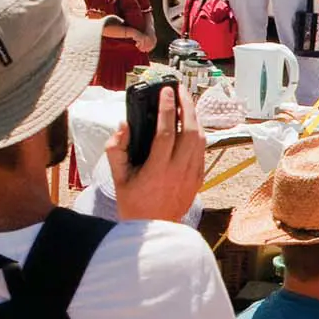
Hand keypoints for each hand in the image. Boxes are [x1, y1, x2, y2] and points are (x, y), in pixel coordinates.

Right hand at [109, 84, 204, 221]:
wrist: (153, 228)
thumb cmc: (133, 202)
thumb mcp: (117, 177)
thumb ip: (116, 149)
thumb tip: (124, 125)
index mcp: (157, 170)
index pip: (167, 132)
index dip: (167, 108)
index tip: (166, 91)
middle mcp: (179, 171)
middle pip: (190, 131)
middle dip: (187, 105)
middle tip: (180, 89)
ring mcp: (192, 175)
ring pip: (201, 139)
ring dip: (194, 117)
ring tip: (185, 102)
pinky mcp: (199, 178)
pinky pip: (203, 150)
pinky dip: (198, 133)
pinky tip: (190, 124)